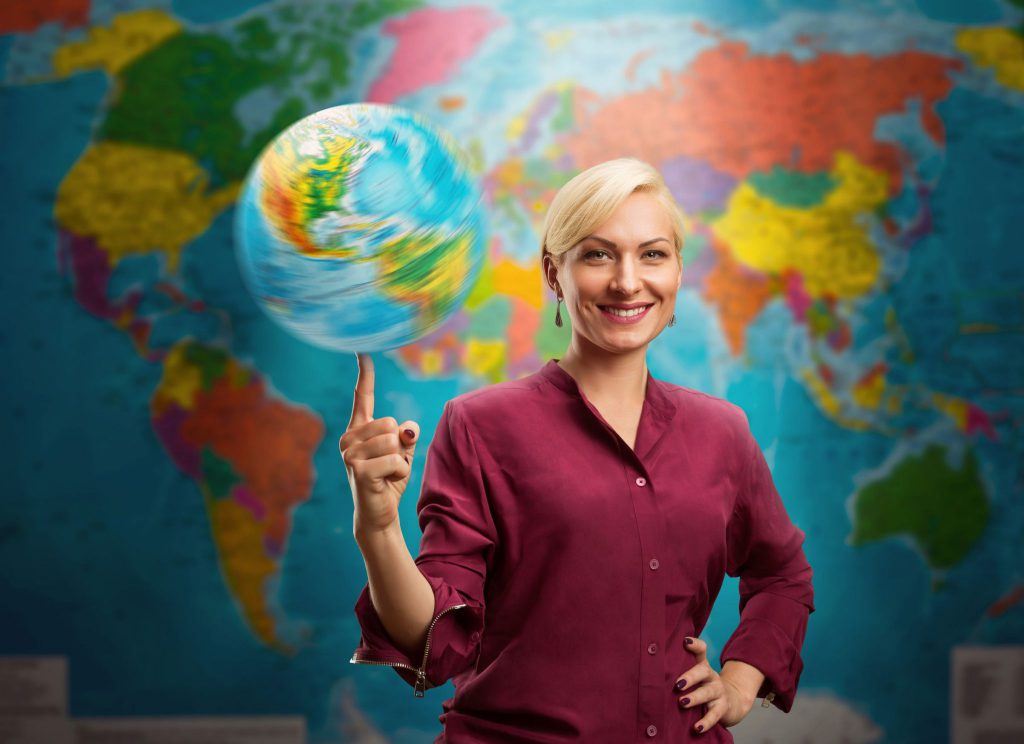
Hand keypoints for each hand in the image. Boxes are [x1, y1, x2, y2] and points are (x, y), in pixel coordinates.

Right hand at [339, 353, 419, 534]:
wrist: (378, 515)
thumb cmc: (389, 481)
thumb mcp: (402, 453)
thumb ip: (406, 435)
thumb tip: (408, 429)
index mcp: (359, 430)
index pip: (363, 397)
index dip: (364, 373)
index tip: (362, 350)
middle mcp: (349, 438)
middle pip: (390, 423)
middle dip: (399, 445)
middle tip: (389, 465)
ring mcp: (349, 453)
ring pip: (393, 441)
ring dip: (401, 461)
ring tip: (387, 474)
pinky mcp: (357, 468)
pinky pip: (395, 459)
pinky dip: (400, 472)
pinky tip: (386, 482)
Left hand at [673, 637, 755, 733]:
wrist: (730, 702)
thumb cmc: (703, 687)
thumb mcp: (695, 676)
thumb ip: (678, 669)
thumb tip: (650, 666)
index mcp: (702, 666)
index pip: (701, 651)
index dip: (695, 645)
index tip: (685, 641)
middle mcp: (711, 676)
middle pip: (703, 671)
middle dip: (690, 676)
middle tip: (677, 684)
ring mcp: (718, 692)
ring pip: (708, 692)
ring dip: (695, 697)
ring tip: (683, 702)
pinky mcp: (722, 708)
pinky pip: (714, 715)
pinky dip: (706, 722)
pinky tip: (697, 727)